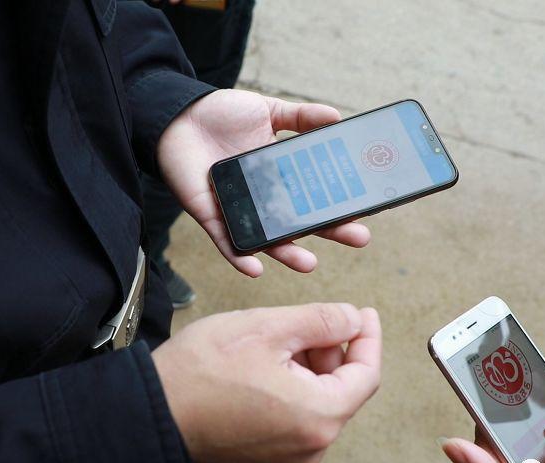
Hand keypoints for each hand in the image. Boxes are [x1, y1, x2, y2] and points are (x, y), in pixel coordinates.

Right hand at [152, 303, 380, 462]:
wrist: (151, 411)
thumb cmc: (203, 371)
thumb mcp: (268, 327)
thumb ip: (322, 321)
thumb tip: (353, 319)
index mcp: (319, 417)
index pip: (366, 374)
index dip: (368, 337)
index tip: (363, 313)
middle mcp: (310, 447)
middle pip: (340, 390)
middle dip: (330, 351)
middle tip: (305, 321)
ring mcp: (287, 459)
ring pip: (316, 403)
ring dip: (308, 368)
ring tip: (277, 341)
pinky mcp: (264, 459)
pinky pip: (294, 420)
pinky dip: (292, 390)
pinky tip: (265, 367)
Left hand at [157, 90, 370, 276]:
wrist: (177, 115)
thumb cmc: (221, 115)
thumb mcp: (267, 111)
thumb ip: (300, 116)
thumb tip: (338, 117)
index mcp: (282, 177)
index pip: (319, 195)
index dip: (342, 204)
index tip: (367, 210)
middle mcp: (265, 199)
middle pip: (303, 222)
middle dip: (331, 231)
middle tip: (359, 237)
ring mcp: (240, 211)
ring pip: (269, 240)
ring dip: (289, 254)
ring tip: (311, 263)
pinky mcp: (213, 217)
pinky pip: (228, 243)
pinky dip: (240, 258)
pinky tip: (256, 269)